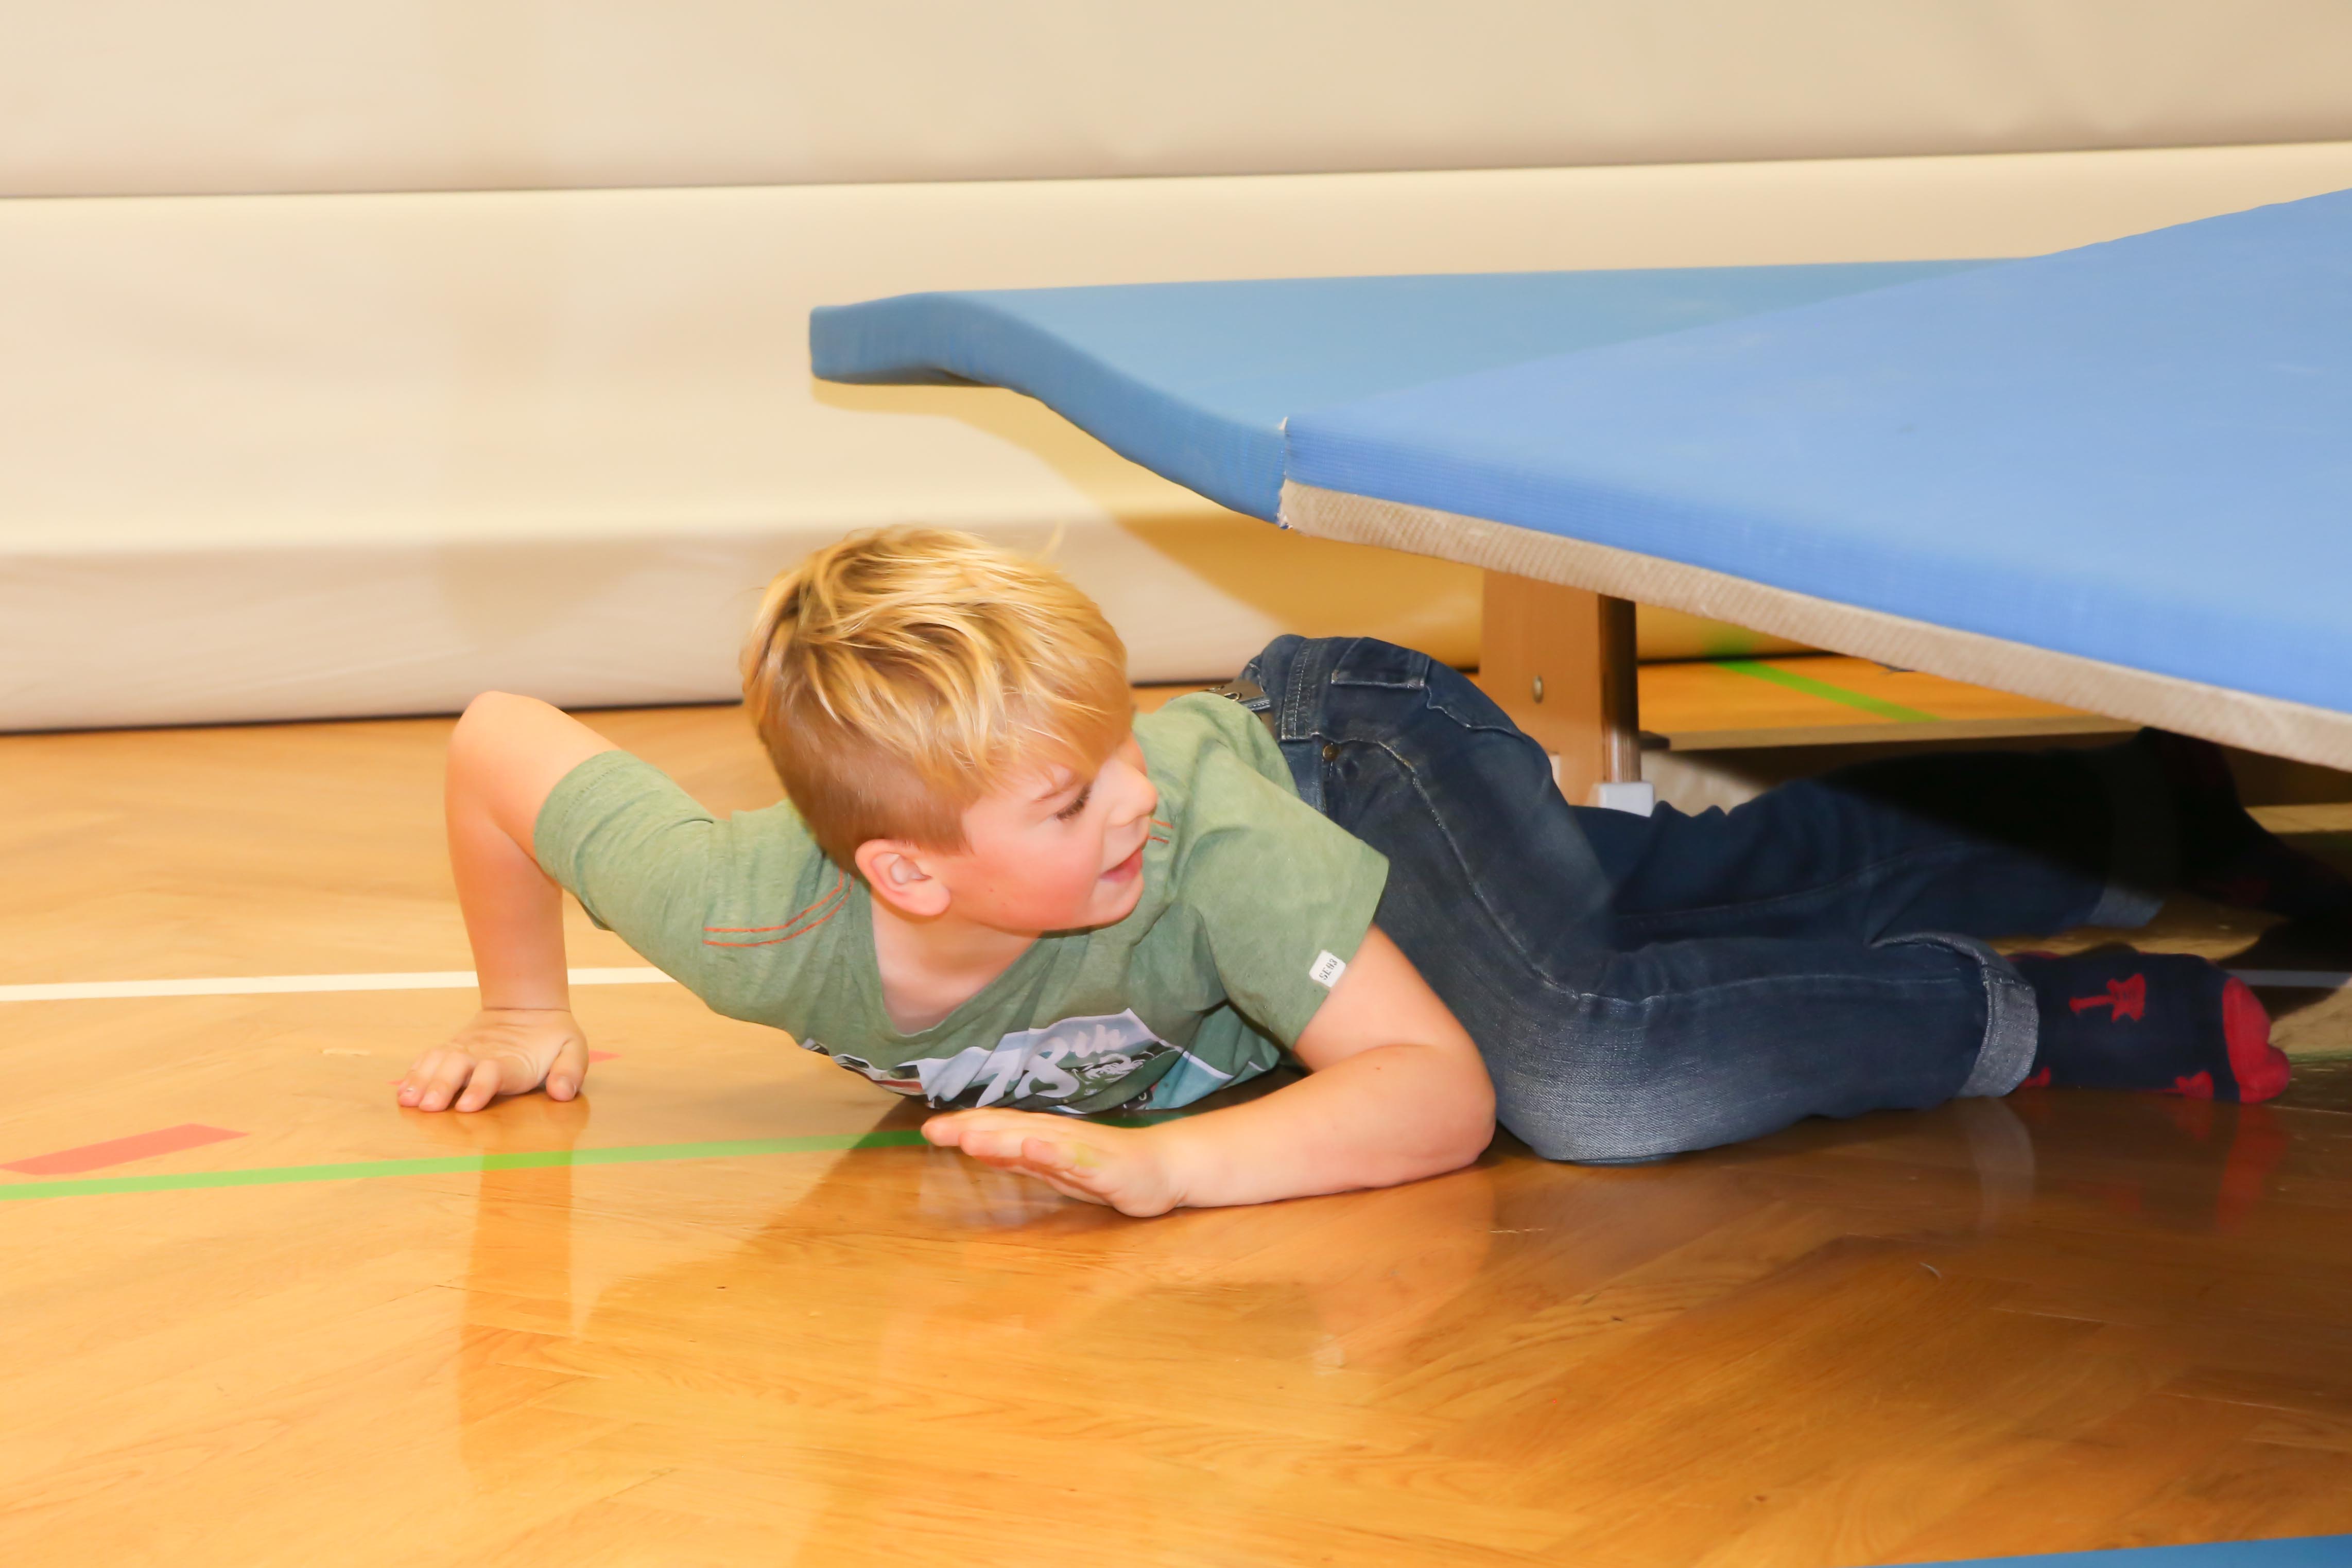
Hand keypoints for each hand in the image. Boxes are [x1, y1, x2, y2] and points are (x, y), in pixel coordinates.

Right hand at [396, 1008, 588, 1112]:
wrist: (528, 1007)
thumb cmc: (554, 1037)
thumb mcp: (574, 1049)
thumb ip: (570, 1070)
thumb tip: (562, 1092)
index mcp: (514, 1060)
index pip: (494, 1072)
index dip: (480, 1087)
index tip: (466, 1106)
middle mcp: (484, 1054)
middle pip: (458, 1067)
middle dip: (442, 1086)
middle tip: (428, 1108)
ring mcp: (464, 1050)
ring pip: (438, 1061)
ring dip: (422, 1080)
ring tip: (407, 1101)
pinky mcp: (452, 1049)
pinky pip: (429, 1059)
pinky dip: (415, 1073)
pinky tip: (403, 1091)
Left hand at [922, 1110, 1184, 1217]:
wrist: (1162, 1169)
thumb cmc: (1106, 1170)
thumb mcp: (1053, 1168)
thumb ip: (1017, 1159)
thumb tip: (977, 1147)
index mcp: (1043, 1138)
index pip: (998, 1128)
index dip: (965, 1126)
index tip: (930, 1129)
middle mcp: (1056, 1136)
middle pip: (1009, 1129)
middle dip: (971, 1129)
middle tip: (933, 1129)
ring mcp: (1079, 1149)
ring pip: (1035, 1140)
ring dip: (1001, 1138)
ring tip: (969, 1138)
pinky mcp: (1101, 1166)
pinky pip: (1073, 1159)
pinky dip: (1051, 1152)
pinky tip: (1031, 1147)